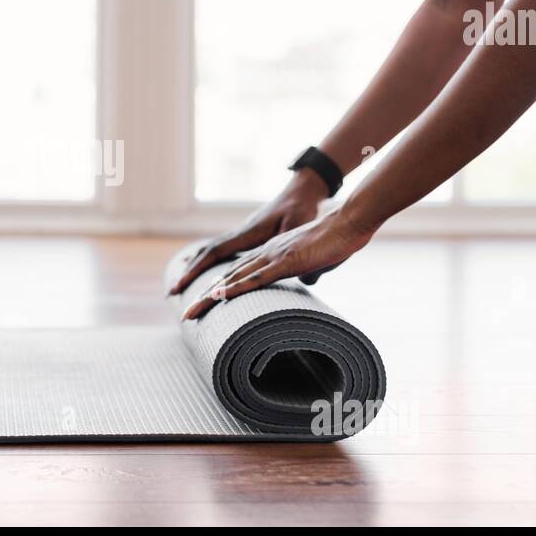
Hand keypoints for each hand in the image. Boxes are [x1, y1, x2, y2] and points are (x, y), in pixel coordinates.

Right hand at [168, 170, 329, 295]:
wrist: (302, 190)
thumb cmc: (303, 208)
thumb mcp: (299, 224)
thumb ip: (293, 244)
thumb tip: (302, 272)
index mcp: (249, 233)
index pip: (216, 252)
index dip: (197, 268)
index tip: (182, 284)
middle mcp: (240, 233)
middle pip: (207, 254)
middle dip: (189, 273)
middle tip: (171, 292)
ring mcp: (241, 234)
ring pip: (211, 252)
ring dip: (194, 268)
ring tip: (178, 285)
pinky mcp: (246, 236)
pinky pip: (220, 250)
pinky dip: (205, 260)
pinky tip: (199, 266)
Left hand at [182, 209, 373, 319]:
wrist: (348, 222)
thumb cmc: (337, 241)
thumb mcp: (318, 262)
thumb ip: (308, 271)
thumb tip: (307, 281)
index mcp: (272, 254)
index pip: (240, 274)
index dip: (220, 288)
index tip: (204, 303)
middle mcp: (266, 253)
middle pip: (229, 277)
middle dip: (205, 297)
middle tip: (187, 314)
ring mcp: (274, 256)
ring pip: (235, 278)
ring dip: (211, 296)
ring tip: (192, 311)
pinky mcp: (286, 261)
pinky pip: (257, 277)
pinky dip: (237, 287)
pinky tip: (220, 295)